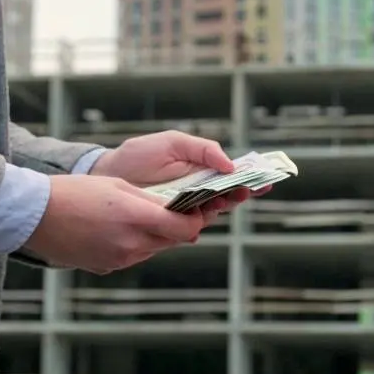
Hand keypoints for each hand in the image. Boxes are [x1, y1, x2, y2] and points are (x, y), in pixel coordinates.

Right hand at [23, 174, 209, 273]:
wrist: (34, 215)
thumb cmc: (74, 192)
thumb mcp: (117, 186)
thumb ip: (151, 200)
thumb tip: (176, 210)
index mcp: (135, 218)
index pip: (185, 228)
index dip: (195, 220)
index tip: (196, 209)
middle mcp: (131, 244)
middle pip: (172, 240)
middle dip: (177, 226)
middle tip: (175, 210)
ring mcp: (119, 259)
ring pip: (152, 249)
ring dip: (155, 235)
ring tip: (138, 216)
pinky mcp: (106, 267)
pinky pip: (132, 256)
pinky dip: (133, 244)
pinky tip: (115, 229)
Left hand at [90, 130, 266, 214]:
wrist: (108, 173)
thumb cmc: (139, 155)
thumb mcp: (173, 143)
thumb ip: (203, 150)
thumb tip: (230, 164)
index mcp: (202, 170)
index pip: (232, 177)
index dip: (250, 180)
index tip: (265, 181)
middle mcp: (197, 192)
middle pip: (226, 198)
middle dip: (238, 196)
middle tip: (242, 192)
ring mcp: (183, 209)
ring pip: (209, 215)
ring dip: (217, 211)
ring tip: (218, 203)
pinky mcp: (168, 222)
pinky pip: (186, 230)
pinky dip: (192, 230)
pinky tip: (194, 227)